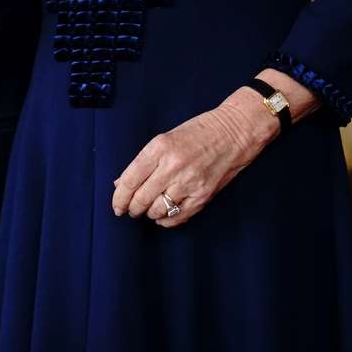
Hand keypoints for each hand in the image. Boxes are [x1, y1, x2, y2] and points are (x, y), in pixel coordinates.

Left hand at [111, 89, 278, 227]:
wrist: (234, 132)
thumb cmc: (199, 132)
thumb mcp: (166, 139)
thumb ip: (144, 162)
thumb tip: (120, 183)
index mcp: (160, 147)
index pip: (130, 179)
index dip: (119, 198)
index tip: (116, 206)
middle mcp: (172, 166)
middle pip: (141, 198)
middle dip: (132, 208)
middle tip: (132, 209)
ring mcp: (189, 182)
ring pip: (157, 210)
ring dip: (149, 213)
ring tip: (149, 208)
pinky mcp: (203, 195)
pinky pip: (177, 217)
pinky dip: (166, 220)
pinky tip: (163, 215)